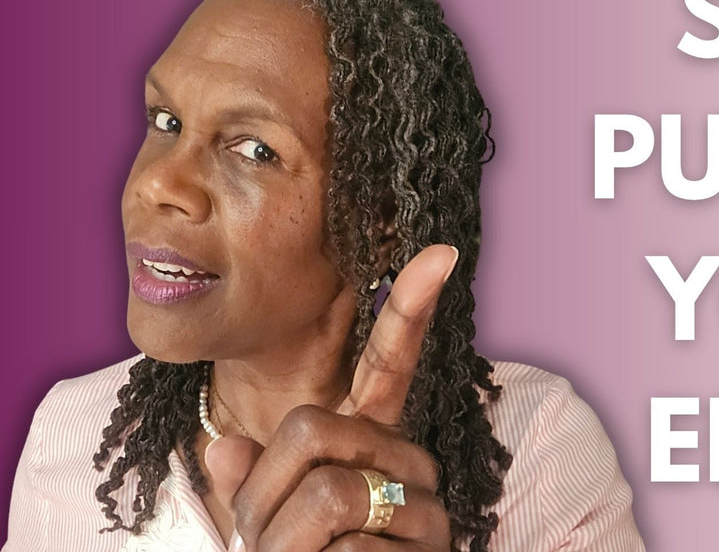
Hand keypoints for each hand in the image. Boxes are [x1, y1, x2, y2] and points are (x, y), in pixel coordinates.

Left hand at [205, 245, 458, 550]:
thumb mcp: (264, 526)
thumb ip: (250, 482)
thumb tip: (224, 451)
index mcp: (373, 447)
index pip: (391, 365)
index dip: (409, 308)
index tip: (438, 252)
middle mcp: (409, 468)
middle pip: (313, 430)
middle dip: (261, 496)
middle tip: (262, 546)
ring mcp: (427, 513)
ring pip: (326, 495)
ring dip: (281, 548)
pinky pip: (349, 551)